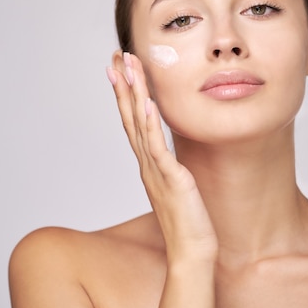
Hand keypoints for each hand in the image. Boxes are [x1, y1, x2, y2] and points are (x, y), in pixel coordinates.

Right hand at [107, 52, 217, 263]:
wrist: (191, 251)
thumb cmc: (186, 221)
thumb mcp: (176, 185)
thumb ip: (168, 166)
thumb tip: (167, 153)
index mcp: (148, 162)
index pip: (132, 120)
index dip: (125, 93)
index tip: (121, 69)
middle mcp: (146, 162)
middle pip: (129, 115)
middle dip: (122, 84)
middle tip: (115, 56)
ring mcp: (155, 169)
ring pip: (138, 124)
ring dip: (132, 93)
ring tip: (126, 66)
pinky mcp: (170, 178)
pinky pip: (157, 146)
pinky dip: (149, 123)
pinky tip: (147, 102)